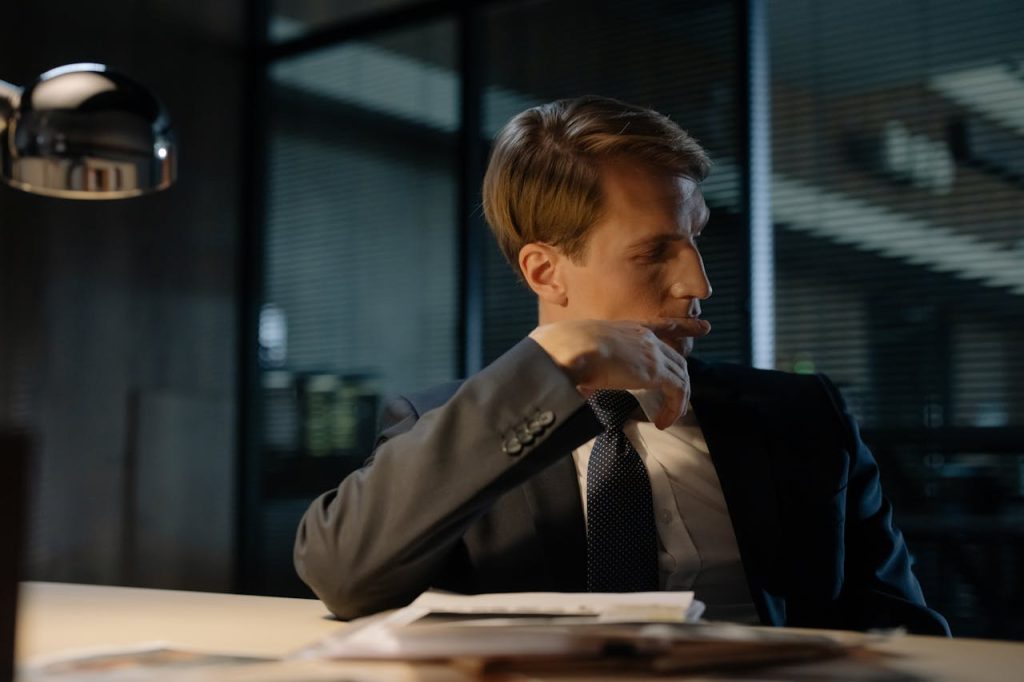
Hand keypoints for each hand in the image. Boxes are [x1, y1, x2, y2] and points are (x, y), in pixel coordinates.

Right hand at [529, 317, 710, 428]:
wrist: (571, 347)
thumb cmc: (564, 349)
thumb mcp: (579, 354)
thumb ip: (585, 368)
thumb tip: (580, 387)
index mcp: (627, 328)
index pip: (662, 325)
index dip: (684, 326)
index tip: (703, 328)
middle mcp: (644, 337)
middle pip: (675, 358)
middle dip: (682, 378)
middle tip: (681, 399)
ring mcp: (652, 352)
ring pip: (680, 376)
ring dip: (677, 400)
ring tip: (668, 419)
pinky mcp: (656, 371)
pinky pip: (677, 391)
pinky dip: (674, 408)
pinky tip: (663, 422)